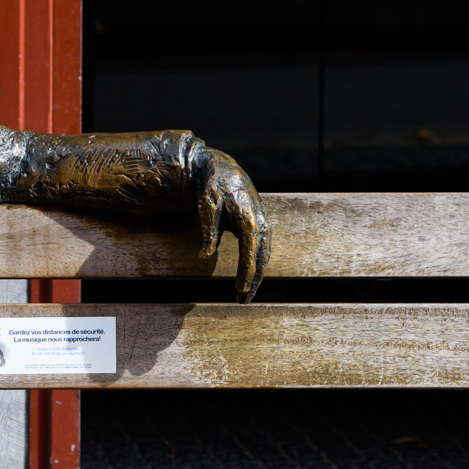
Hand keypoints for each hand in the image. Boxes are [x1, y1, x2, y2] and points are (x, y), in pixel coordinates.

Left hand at [193, 146, 270, 301]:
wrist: (222, 168)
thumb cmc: (213, 187)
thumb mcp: (206, 208)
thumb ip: (208, 233)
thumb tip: (204, 256)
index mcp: (250, 221)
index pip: (251, 255)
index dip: (246, 275)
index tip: (240, 291)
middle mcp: (261, 223)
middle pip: (261, 259)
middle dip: (253, 281)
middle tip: (242, 300)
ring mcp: (263, 223)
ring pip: (264, 256)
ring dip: (256, 275)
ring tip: (245, 293)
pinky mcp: (259, 223)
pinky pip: (261, 249)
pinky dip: (257, 263)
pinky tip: (249, 275)